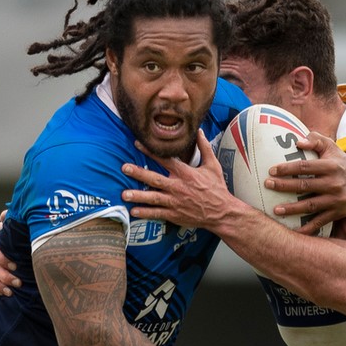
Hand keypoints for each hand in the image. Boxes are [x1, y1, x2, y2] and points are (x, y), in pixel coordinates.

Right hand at [0, 210, 21, 295]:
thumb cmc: (21, 239)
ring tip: (10, 292)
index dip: (3, 258)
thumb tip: (4, 215)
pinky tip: (2, 294)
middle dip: (3, 275)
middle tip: (18, 283)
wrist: (22, 251)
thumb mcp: (18, 230)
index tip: (15, 266)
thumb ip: (12, 222)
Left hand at [122, 130, 243, 228]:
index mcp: (186, 173)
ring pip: (153, 198)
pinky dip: (145, 213)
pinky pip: (157, 213)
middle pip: (155, 178)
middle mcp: (178, 187)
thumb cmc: (217, 188)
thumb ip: (204, 147)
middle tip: (124, 168)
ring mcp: (175, 202)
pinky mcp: (175, 214)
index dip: (150, 151)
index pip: (165, 159)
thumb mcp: (213, 165)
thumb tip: (200, 131)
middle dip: (139, 173)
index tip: (137, 144)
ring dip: (138, 196)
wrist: (222, 212)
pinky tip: (133, 211)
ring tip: (124, 194)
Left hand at [267, 132, 345, 235]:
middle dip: (284, 186)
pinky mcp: (338, 213)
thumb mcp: (331, 147)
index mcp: (331, 166)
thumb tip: (297, 142)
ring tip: (275, 210)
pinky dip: (307, 228)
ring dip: (292, 209)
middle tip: (268, 185)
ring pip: (310, 206)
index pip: (305, 166)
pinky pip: (320, 222)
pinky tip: (292, 231)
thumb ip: (315, 141)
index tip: (272, 170)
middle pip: (305, 186)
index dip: (287, 168)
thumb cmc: (339, 163)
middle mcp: (335, 184)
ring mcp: (336, 200)